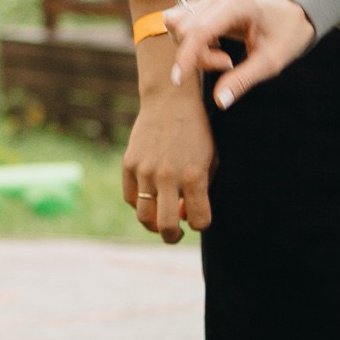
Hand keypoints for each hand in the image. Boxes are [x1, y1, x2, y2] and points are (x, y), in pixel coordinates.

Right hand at [121, 80, 215, 242]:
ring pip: (144, 216)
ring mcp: (145, 171)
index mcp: (194, 176)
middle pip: (166, 226)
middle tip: (176, 235)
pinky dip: (140, 203)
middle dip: (173, 237)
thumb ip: (202, 190)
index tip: (199, 220)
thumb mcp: (210, 159)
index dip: (201, 224)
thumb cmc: (196, 133)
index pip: (199, 221)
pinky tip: (150, 197)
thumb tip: (184, 217)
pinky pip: (131, 198)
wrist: (170, 102)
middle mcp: (167, 176)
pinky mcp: (128, 164)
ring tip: (161, 220)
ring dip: (153, 224)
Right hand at [164, 0, 317, 108]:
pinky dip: (194, 42)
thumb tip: (220, 100)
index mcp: (237, 5)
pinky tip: (216, 45)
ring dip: (194, 49)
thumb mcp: (270, 62)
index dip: (186, 56)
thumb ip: (243, 80)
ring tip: (223, 55)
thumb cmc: (286, 34)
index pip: (199, 30)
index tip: (178, 80)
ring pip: (179, 26)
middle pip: (185, 29)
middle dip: (200, 56)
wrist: (293, 14)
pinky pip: (184, 23)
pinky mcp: (206, 3)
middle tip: (228, 64)